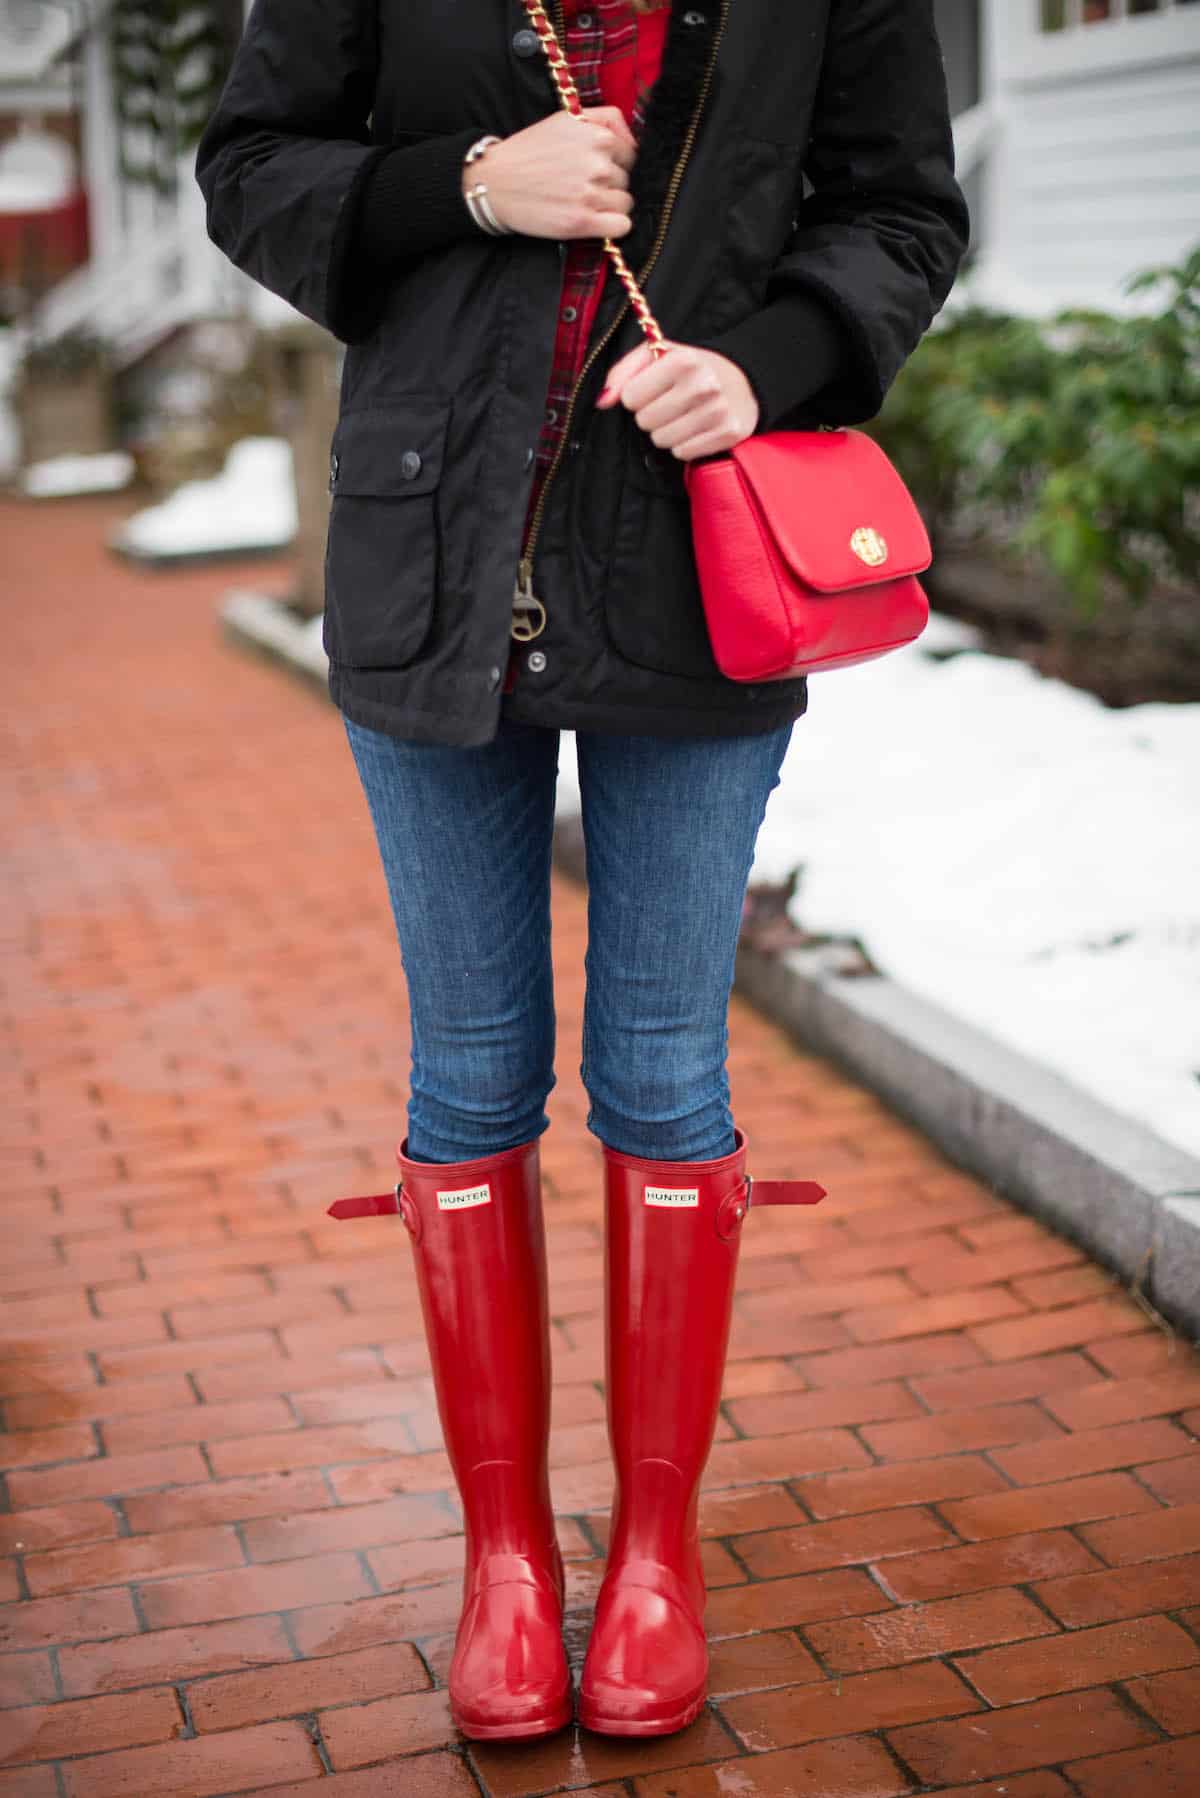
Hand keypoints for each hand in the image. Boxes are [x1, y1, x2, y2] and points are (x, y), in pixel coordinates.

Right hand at [464, 107, 635, 239]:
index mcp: (597, 136)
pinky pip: (621, 226)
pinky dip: (612, 226)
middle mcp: (597, 164)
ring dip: (609, 206)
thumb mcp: (566, 118)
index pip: (629, 154)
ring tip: (582, 202)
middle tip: (580, 186)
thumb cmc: (529, 150)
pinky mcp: (582, 222)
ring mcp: (590, 194)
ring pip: (625, 204)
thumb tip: (634, 141)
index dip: (613, 163)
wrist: (494, 182)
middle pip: (626, 181)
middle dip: (609, 185)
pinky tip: (593, 220)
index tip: (594, 168)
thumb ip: (605, 119)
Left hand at [595, 341, 759, 460]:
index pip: (630, 398)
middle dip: (651, 415)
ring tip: (683, 415)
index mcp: (682, 360)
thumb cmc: (693, 368)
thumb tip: (602, 401)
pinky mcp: (728, 433)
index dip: (637, 396)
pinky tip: (696, 428)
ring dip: (666, 432)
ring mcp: (717, 412)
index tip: (653, 390)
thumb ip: (623, 373)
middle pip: (645, 422)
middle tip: (670, 403)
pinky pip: (683, 453)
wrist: (746, 380)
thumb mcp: (658, 355)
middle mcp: (702, 385)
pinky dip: (684, 444)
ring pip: (662, 441)